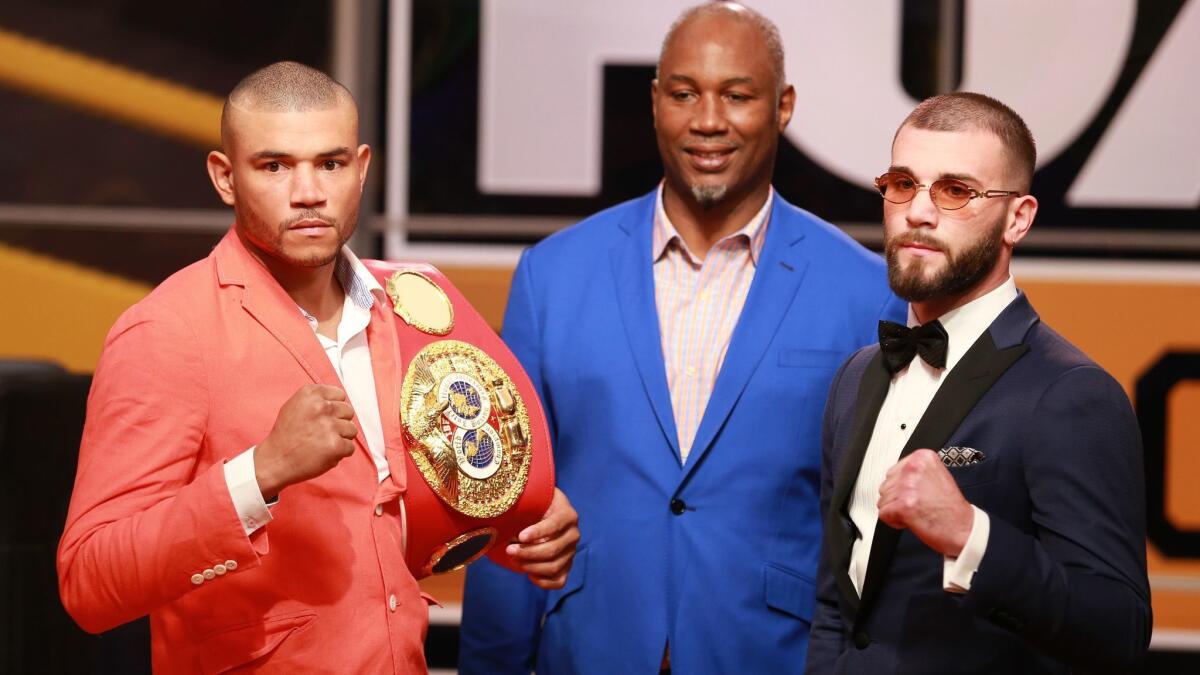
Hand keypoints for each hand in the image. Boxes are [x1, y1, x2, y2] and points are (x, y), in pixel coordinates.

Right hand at [254, 384, 357, 499]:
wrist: (275, 460)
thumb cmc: (285, 435)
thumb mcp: (294, 406)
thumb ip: (316, 399)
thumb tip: (338, 400)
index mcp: (310, 394)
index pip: (340, 395)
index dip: (335, 408)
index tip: (325, 417)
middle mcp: (321, 407)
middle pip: (348, 411)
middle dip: (339, 423)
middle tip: (323, 433)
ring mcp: (329, 426)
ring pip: (352, 430)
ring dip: (341, 439)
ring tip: (323, 444)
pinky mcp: (335, 445)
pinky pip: (350, 447)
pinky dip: (340, 453)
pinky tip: (324, 454)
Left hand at [507, 488, 579, 589]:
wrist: (544, 512)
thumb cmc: (535, 505)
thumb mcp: (533, 499)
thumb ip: (524, 505)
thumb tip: (506, 518)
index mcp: (568, 515)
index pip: (555, 525)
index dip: (538, 532)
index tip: (520, 536)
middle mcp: (573, 534)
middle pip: (552, 550)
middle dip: (527, 552)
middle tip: (509, 550)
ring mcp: (571, 552)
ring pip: (554, 567)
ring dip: (530, 567)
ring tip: (514, 560)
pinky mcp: (567, 566)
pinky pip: (559, 582)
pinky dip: (543, 582)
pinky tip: (529, 575)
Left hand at [877, 449, 973, 556]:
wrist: (963, 528)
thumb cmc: (950, 507)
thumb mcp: (935, 475)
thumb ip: (914, 472)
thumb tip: (894, 476)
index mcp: (922, 457)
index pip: (893, 472)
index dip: (903, 488)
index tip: (919, 493)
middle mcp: (914, 468)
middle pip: (885, 485)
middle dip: (898, 499)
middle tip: (920, 504)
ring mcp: (908, 487)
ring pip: (883, 500)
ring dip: (897, 510)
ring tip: (918, 511)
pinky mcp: (903, 506)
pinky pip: (884, 514)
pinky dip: (895, 521)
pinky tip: (913, 520)